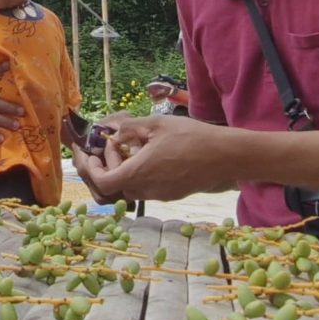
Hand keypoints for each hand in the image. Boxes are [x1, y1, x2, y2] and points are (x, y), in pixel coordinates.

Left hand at [71, 115, 234, 202]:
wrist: (226, 155)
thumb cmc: (191, 136)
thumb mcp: (155, 124)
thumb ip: (128, 129)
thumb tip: (111, 134)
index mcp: (139, 172)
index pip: (102, 182)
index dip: (92, 168)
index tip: (94, 152)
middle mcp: (146, 189)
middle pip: (113, 187)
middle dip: (107, 166)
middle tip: (112, 145)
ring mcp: (160, 194)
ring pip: (130, 187)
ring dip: (124, 170)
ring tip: (132, 148)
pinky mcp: (172, 194)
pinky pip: (147, 187)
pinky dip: (140, 174)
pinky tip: (150, 155)